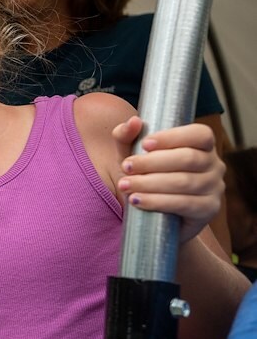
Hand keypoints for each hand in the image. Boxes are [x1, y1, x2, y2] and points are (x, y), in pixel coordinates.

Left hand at [112, 116, 224, 241]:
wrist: (154, 217)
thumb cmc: (145, 177)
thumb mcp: (132, 155)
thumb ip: (127, 137)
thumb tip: (134, 121)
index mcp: (202, 146)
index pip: (199, 134)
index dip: (173, 137)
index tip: (145, 144)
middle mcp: (214, 165)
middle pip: (188, 158)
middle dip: (152, 162)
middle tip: (126, 167)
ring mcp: (214, 188)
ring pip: (184, 182)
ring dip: (150, 183)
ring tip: (125, 185)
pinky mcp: (209, 210)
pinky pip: (184, 204)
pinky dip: (158, 202)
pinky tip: (138, 200)